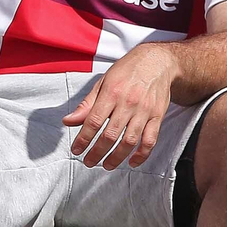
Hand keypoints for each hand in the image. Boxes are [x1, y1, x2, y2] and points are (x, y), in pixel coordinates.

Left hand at [61, 45, 175, 169]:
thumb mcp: (103, 82)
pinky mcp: (157, 116)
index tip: (76, 150)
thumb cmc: (127, 71)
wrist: (157, 62)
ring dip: (117, 157)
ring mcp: (144, 111)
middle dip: (97, 152)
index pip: (94, 121)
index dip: (83, 139)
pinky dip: (142, 155)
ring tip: (107, 165)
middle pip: (110, 135)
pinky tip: (132, 162)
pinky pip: (150, 140)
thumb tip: (68, 121)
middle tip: (89, 162)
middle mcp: (128, 103)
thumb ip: (86, 104)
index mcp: (111, 92)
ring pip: (130, 141)